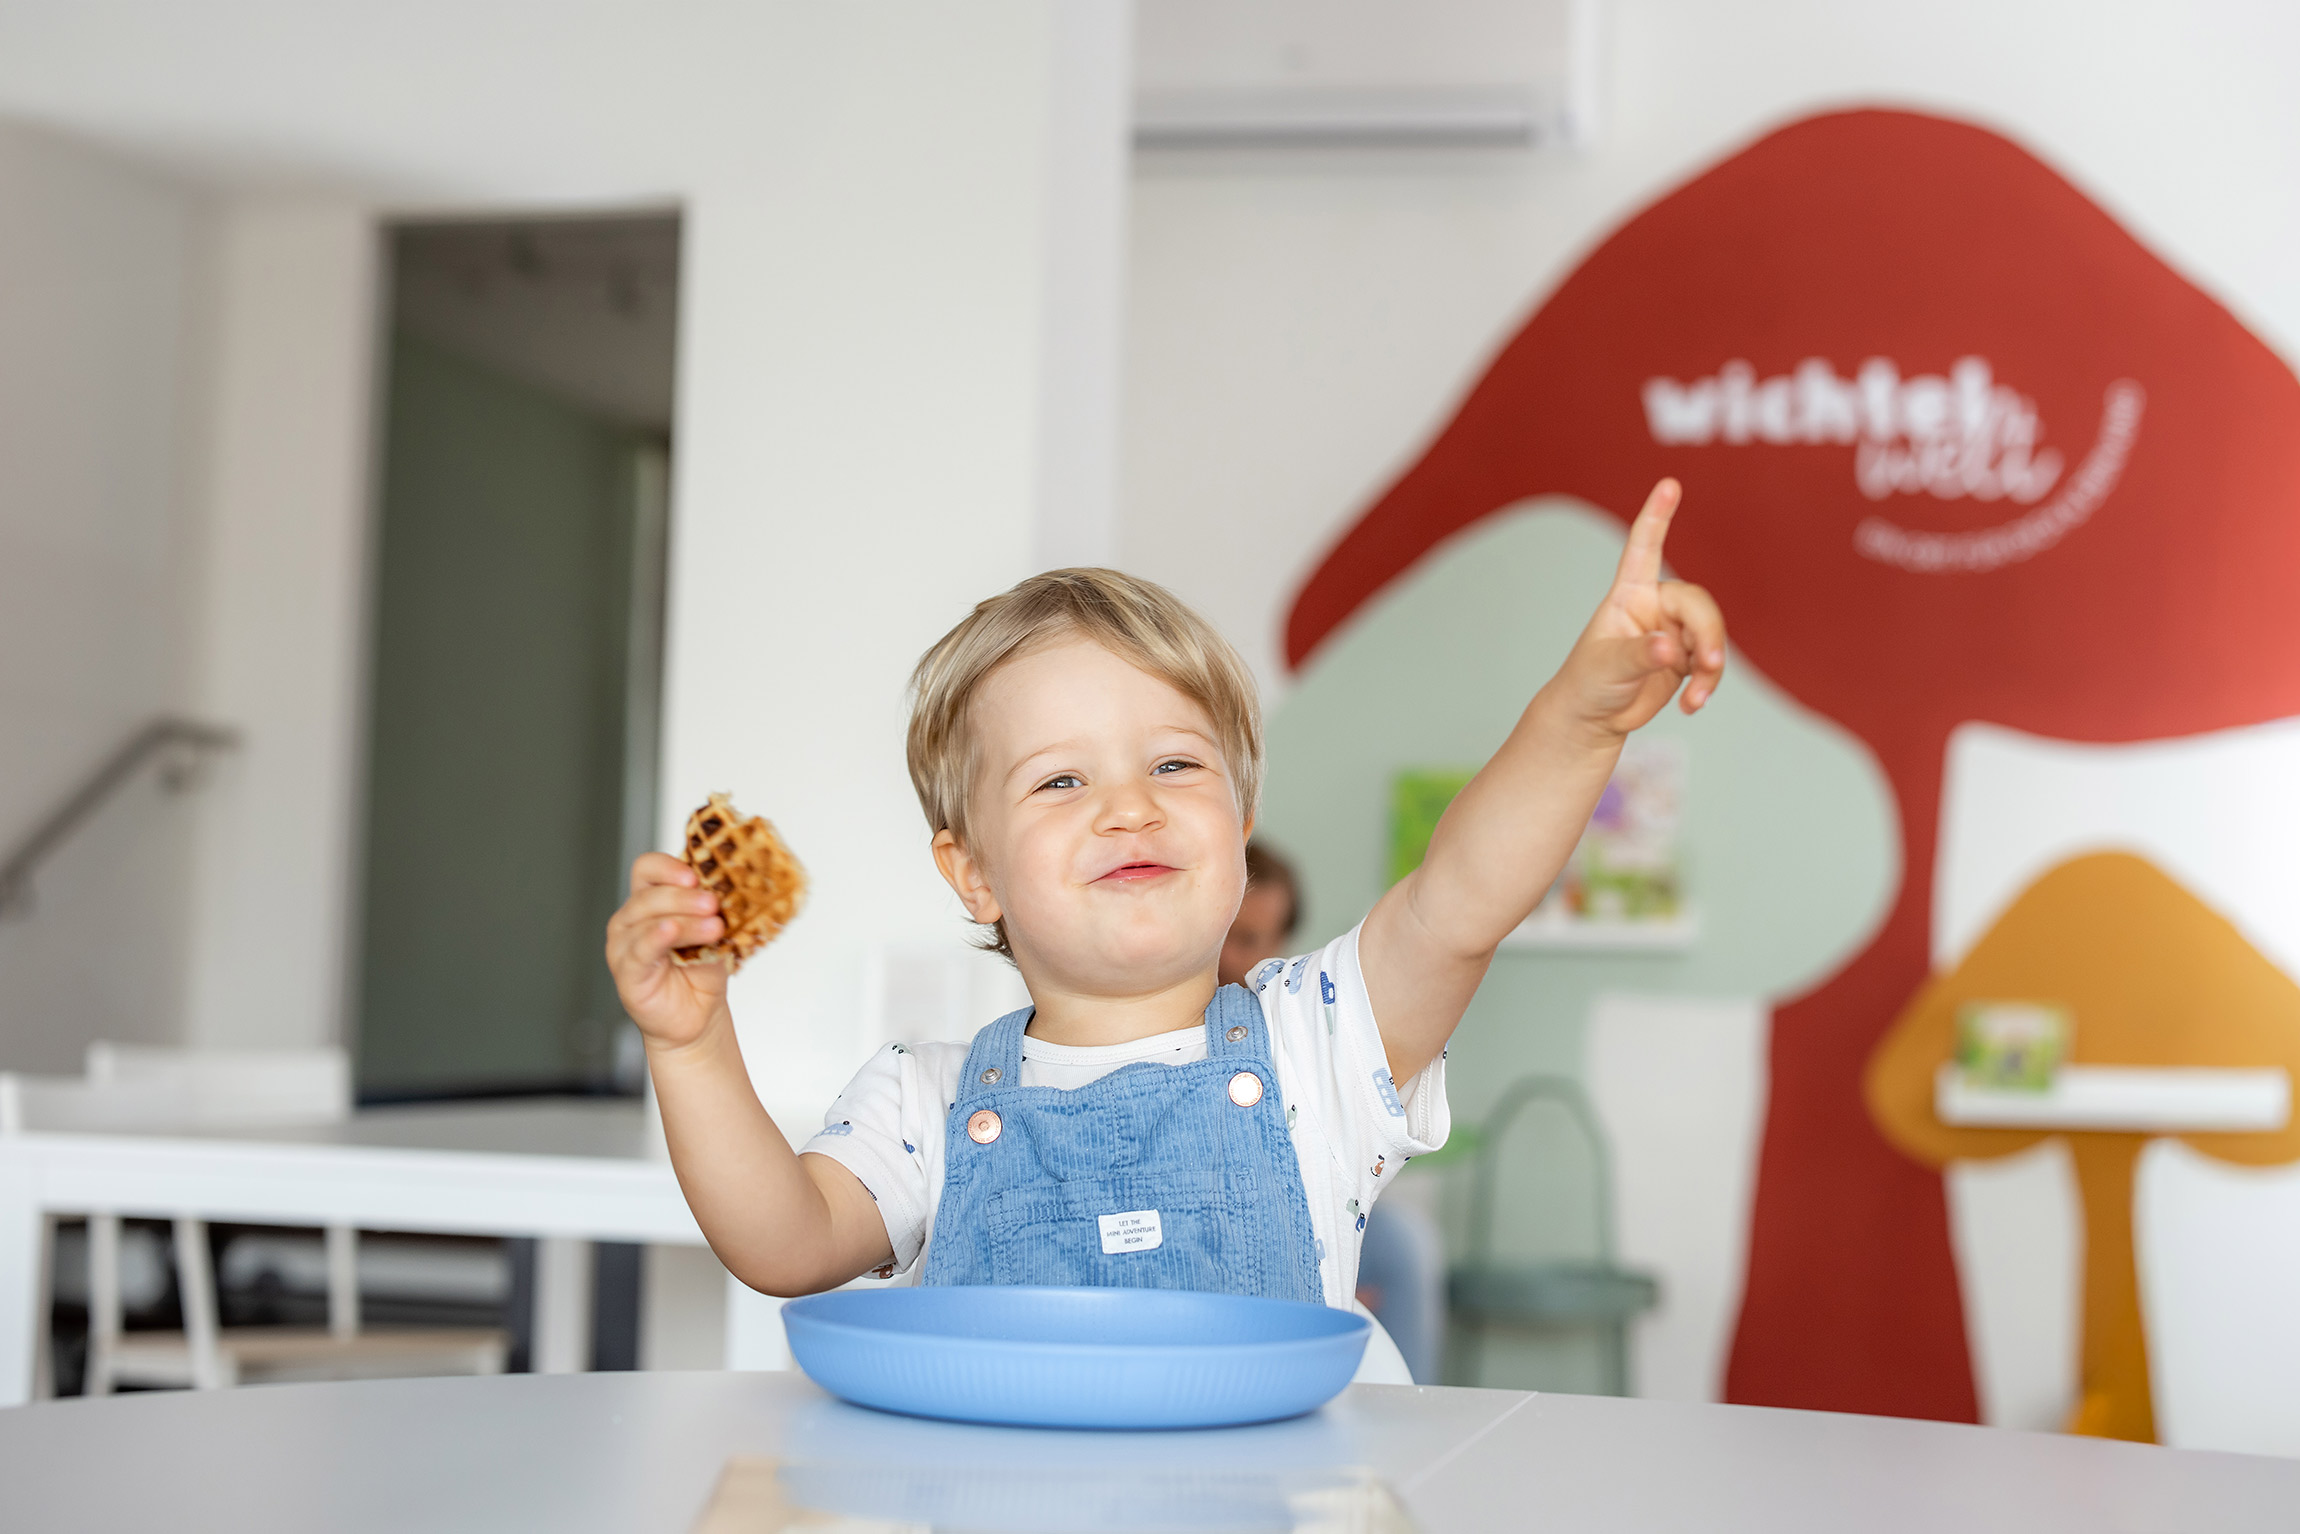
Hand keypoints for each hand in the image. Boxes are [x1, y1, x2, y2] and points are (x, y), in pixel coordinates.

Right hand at [605, 852, 731, 1050]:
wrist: (698, 1015)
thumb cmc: (701, 970)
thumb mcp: (712, 931)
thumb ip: (714, 909)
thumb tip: (737, 885)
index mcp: (650, 901)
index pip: (647, 869)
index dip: (669, 867)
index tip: (697, 875)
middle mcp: (631, 919)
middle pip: (649, 893)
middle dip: (685, 896)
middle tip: (713, 903)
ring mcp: (623, 945)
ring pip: (648, 920)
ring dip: (684, 919)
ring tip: (714, 927)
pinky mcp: (626, 971)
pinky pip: (639, 949)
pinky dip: (657, 937)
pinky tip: (672, 931)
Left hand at [1555, 479, 1724, 735]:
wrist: (1592, 718)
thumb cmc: (1588, 683)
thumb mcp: (1607, 666)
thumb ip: (1640, 654)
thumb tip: (1670, 647)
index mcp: (1628, 595)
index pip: (1644, 548)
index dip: (1657, 516)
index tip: (1669, 484)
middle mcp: (1654, 607)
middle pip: (1697, 604)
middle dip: (1708, 633)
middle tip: (1709, 664)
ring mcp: (1673, 631)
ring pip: (1711, 635)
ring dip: (1711, 665)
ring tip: (1696, 697)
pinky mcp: (1684, 657)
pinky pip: (1711, 663)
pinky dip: (1708, 684)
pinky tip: (1692, 705)